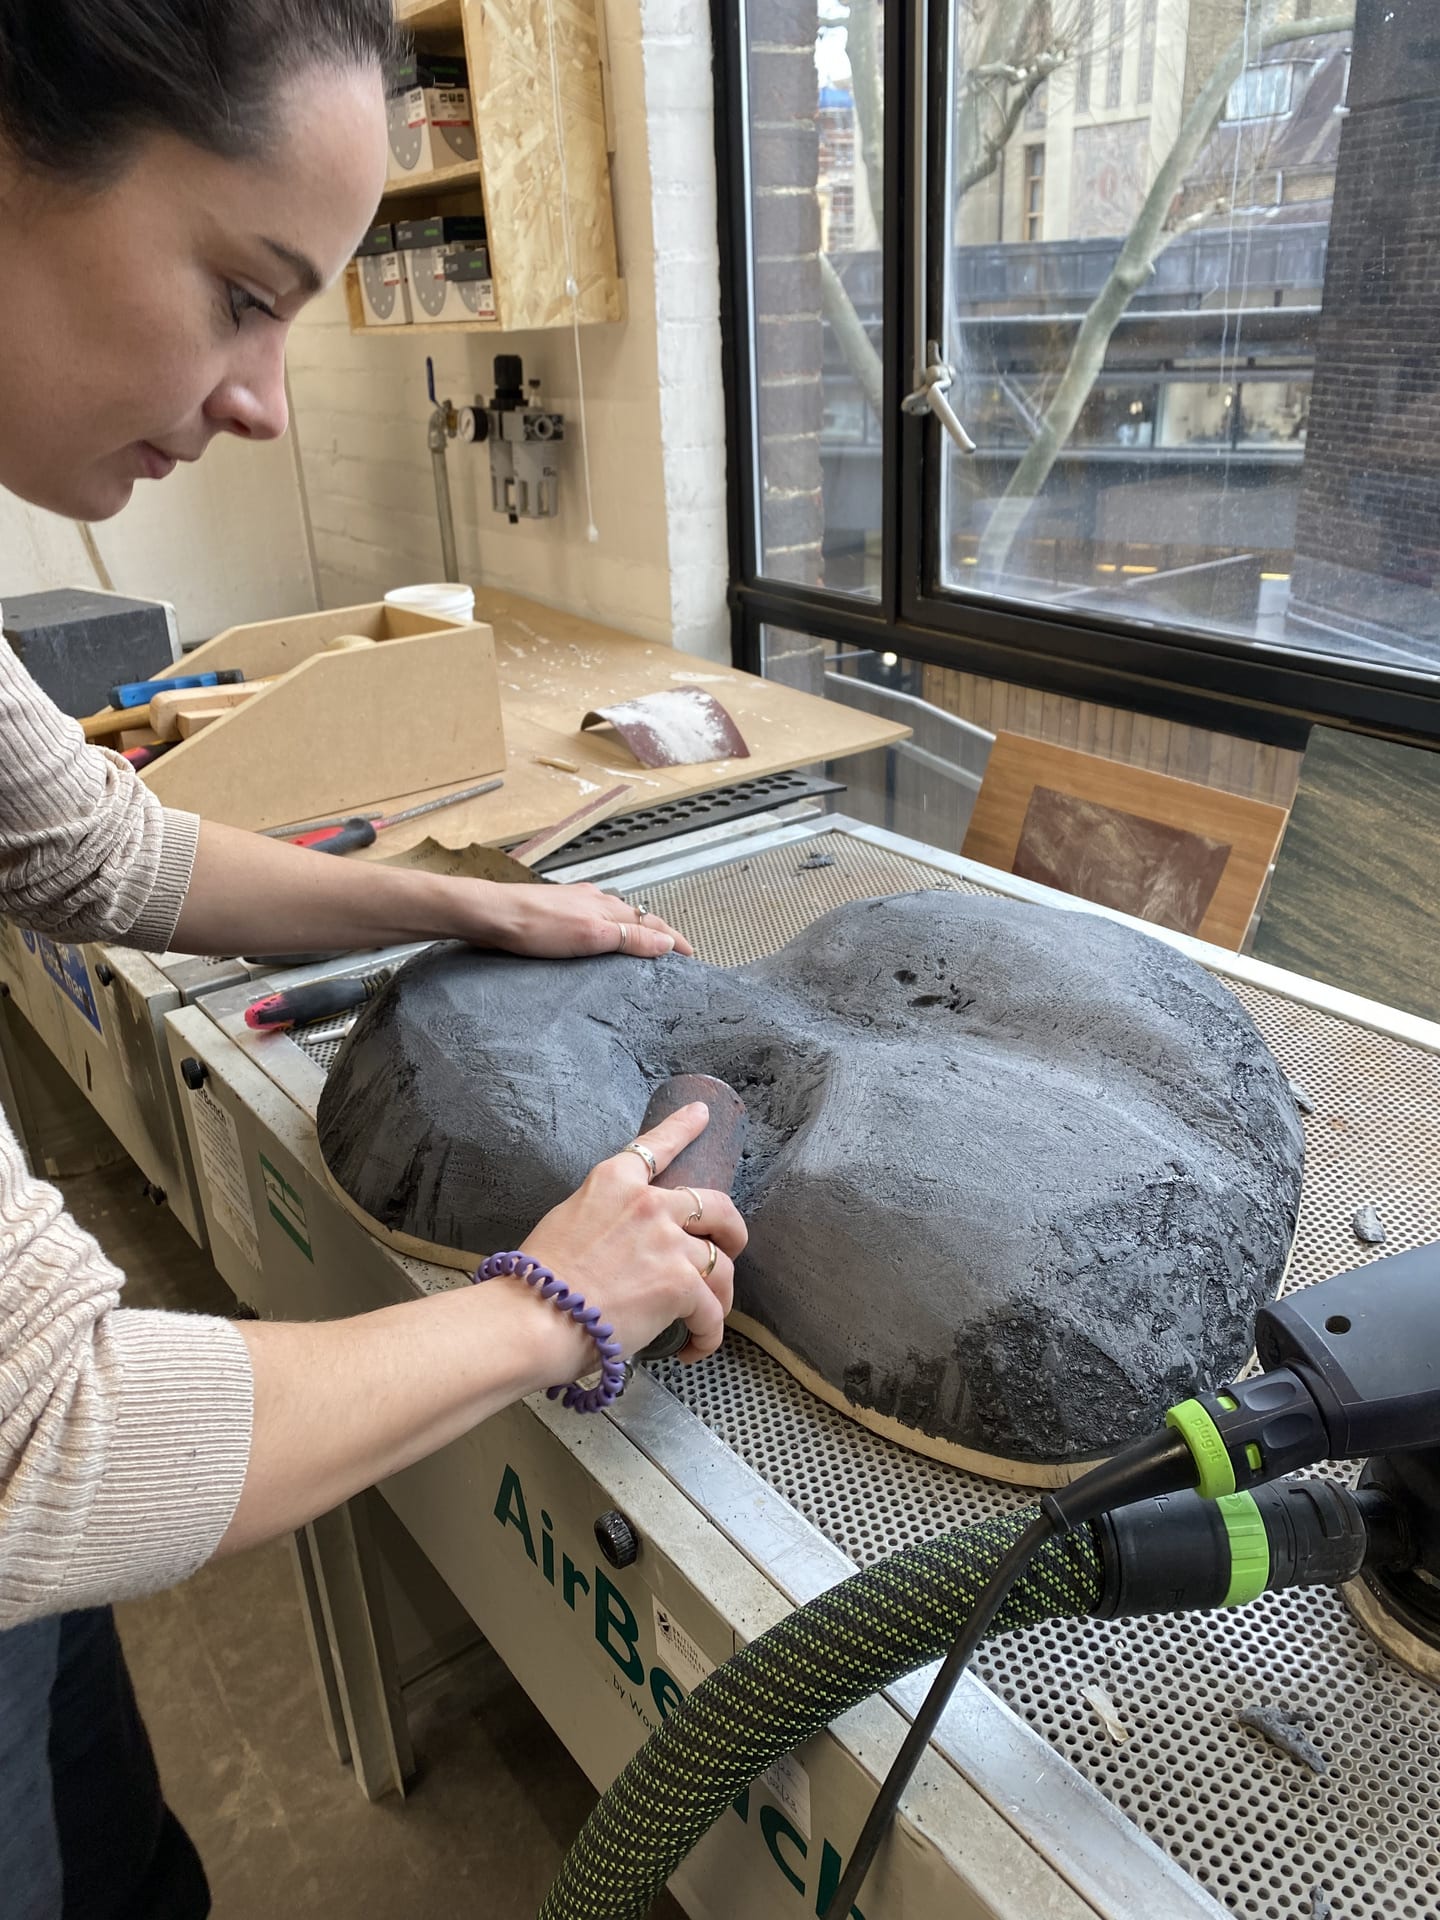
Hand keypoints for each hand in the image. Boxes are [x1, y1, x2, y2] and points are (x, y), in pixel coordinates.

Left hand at [478, 880, 693, 959]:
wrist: (491, 915)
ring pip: (613, 917)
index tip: (690, 955)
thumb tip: (665, 942)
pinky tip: (595, 939)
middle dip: (656, 933)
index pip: (651, 923)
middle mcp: (594, 901)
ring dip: (632, 930)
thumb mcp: (590, 936)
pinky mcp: (555, 911)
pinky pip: (591, 919)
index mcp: (607, 907)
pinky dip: (605, 930)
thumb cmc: (535, 926)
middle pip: (635, 918)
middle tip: (671, 952)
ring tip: (641, 947)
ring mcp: (574, 904)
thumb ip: (629, 939)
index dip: (672, 939)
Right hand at [521, 1103, 745, 1363]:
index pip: (656, 1146)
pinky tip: (693, 1348)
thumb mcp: (566, 1223)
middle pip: (717, 1206)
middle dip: (732, 1230)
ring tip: (706, 1318)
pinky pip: (712, 1310)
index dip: (684, 1128)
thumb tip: (619, 1244)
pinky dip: (707, 1334)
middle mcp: (648, 1203)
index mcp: (613, 1182)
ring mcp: (668, 1241)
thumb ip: (603, 1219)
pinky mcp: (680, 1283)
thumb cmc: (536, 1283)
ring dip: (720, 1295)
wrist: (533, 1319)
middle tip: (729, 1249)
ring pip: (720, 1265)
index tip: (702, 1114)